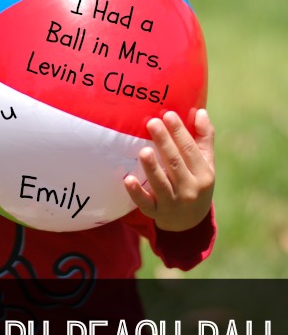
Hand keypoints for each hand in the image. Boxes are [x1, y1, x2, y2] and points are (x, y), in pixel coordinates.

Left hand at [124, 109, 214, 231]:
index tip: (168, 115)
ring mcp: (173, 203)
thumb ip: (204, 137)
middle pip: (175, 163)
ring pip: (161, 184)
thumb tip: (200, 111)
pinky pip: (146, 203)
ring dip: (152, 168)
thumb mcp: (206, 163)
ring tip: (143, 150)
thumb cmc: (196, 182)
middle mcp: (190, 189)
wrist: (191, 223)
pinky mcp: (157, 213)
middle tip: (152, 123)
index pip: (190, 150)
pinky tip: (127, 179)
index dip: (179, 132)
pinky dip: (136, 192)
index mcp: (204, 174)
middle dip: (164, 143)